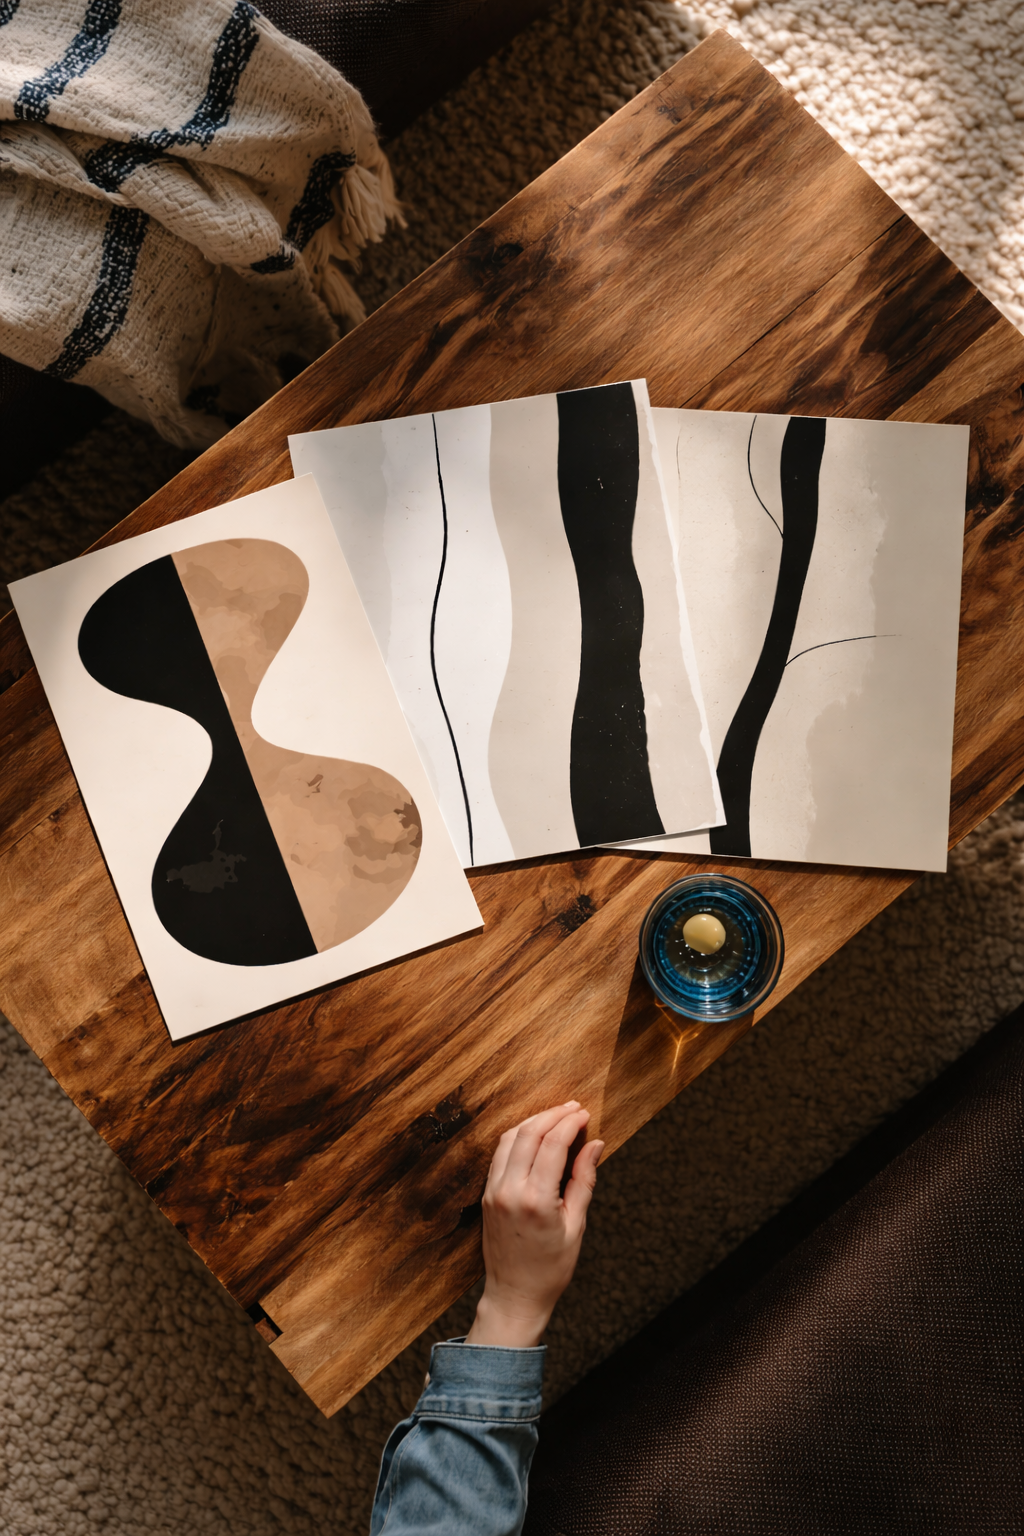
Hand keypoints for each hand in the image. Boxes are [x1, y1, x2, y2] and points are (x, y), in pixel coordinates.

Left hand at [464, 1101, 603, 1348]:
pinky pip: (500, 1154)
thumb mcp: (576, 1226)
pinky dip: (517, 1137)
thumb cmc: (551, 1268)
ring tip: (556, 1115)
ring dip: (533, 1121)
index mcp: (536, 1200)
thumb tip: (596, 1144)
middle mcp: (509, 1190)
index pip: (553, 1143)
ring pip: (510, 1138)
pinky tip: (534, 1134)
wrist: (515, 1295)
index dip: (570, 1123)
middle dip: (553, 1115)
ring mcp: (493, 1191)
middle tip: (574, 1108)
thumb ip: (583, 1180)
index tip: (585, 1114)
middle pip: (529, 1133)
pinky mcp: (486, 1194)